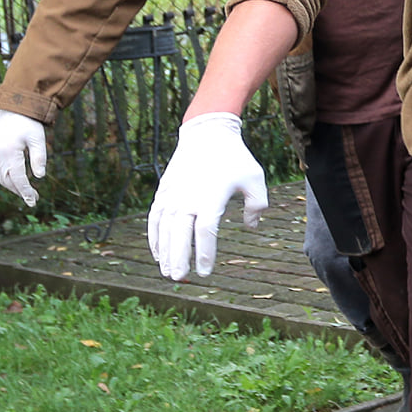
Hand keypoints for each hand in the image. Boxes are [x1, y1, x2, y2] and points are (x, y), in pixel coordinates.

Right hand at [0, 110, 47, 206]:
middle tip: (34, 199)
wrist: (14, 107)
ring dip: (11, 187)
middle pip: (7, 180)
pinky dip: (3, 179)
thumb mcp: (38, 139)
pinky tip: (13, 182)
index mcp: (9, 152)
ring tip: (25, 193)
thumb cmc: (29, 123)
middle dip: (20, 191)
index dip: (25, 191)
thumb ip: (39, 158)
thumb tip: (40, 177)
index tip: (33, 201)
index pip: (17, 178)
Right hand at [147, 112, 269, 280]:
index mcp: (211, 196)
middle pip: (180, 234)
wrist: (206, 133)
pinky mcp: (164, 192)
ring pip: (165, 229)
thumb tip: (251, 228)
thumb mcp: (255, 178)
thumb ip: (258, 206)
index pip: (205, 231)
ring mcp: (173, 194)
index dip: (205, 252)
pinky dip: (154, 237)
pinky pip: (155, 218)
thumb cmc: (235, 157)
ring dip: (164, 252)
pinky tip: (157, 253)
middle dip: (179, 258)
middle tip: (180, 279)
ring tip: (168, 272)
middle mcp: (188, 197)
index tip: (206, 271)